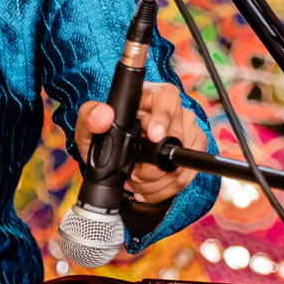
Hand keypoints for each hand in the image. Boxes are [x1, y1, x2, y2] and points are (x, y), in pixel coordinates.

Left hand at [72, 81, 205, 208]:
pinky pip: (187, 173)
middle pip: (176, 137)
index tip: (154, 136)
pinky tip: (148, 188)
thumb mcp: (89, 126)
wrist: (113, 152)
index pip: (167, 97)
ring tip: (136, 182)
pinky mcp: (194, 147)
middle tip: (132, 174)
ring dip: (157, 181)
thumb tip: (104, 116)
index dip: (163, 117)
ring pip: (183, 161)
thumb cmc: (105, 133)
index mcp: (150, 95)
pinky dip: (166, 187)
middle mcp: (174, 109)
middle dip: (152, 166)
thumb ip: (90, 117)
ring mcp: (187, 128)